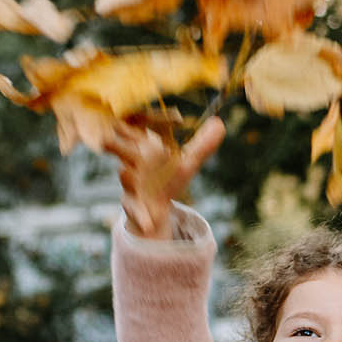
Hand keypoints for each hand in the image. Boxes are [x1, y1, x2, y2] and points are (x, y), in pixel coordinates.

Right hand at [104, 118, 225, 238]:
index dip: (140, 120)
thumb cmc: (166, 178)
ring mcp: (130, 183)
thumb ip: (202, 145)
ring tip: (130, 175)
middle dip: (122, 144)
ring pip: (125, 176)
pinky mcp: (131, 205)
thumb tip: (220, 123)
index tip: (146, 117)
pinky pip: (133, 210)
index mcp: (146, 148)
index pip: (138, 128)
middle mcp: (134, 162)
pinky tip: (150, 225)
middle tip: (127, 140)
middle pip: (121, 148)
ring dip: (129, 176)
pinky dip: (142, 217)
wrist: (155, 208)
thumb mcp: (186, 163)